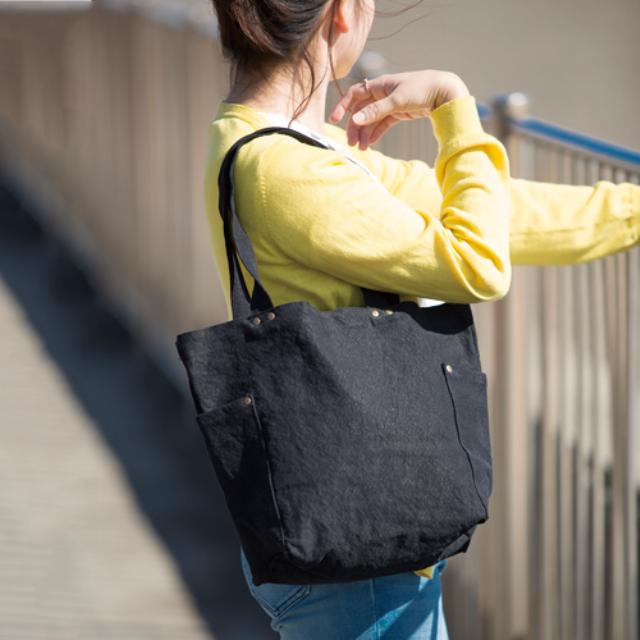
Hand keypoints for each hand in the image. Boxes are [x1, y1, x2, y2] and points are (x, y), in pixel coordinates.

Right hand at [328, 70, 469, 149]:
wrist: (445, 92)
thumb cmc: (422, 89)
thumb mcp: (397, 100)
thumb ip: (375, 111)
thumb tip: (355, 120)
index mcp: (379, 85)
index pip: (354, 95)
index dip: (342, 107)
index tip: (334, 120)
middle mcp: (382, 93)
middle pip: (361, 111)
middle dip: (355, 127)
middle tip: (351, 143)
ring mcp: (390, 103)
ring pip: (371, 119)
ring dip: (365, 133)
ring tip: (362, 148)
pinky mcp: (399, 112)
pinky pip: (382, 124)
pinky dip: (376, 133)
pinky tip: (371, 143)